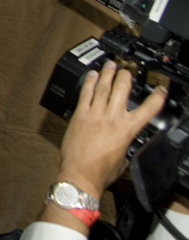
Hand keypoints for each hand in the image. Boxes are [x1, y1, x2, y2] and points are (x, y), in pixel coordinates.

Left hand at [58, 61, 166, 198]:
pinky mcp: (80, 115)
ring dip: (107, 73)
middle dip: (126, 75)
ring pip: (103, 87)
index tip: (161, 88)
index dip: (158, 95)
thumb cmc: (101, 171)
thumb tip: (124, 144)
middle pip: (122, 88)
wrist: (81, 175)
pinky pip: (85, 93)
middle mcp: (112, 118)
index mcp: (128, 130)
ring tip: (110, 64)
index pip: (149, 108)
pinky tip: (91, 75)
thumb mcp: (124, 158)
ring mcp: (95, 114)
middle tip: (127, 69)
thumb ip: (126, 145)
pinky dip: (89, 82)